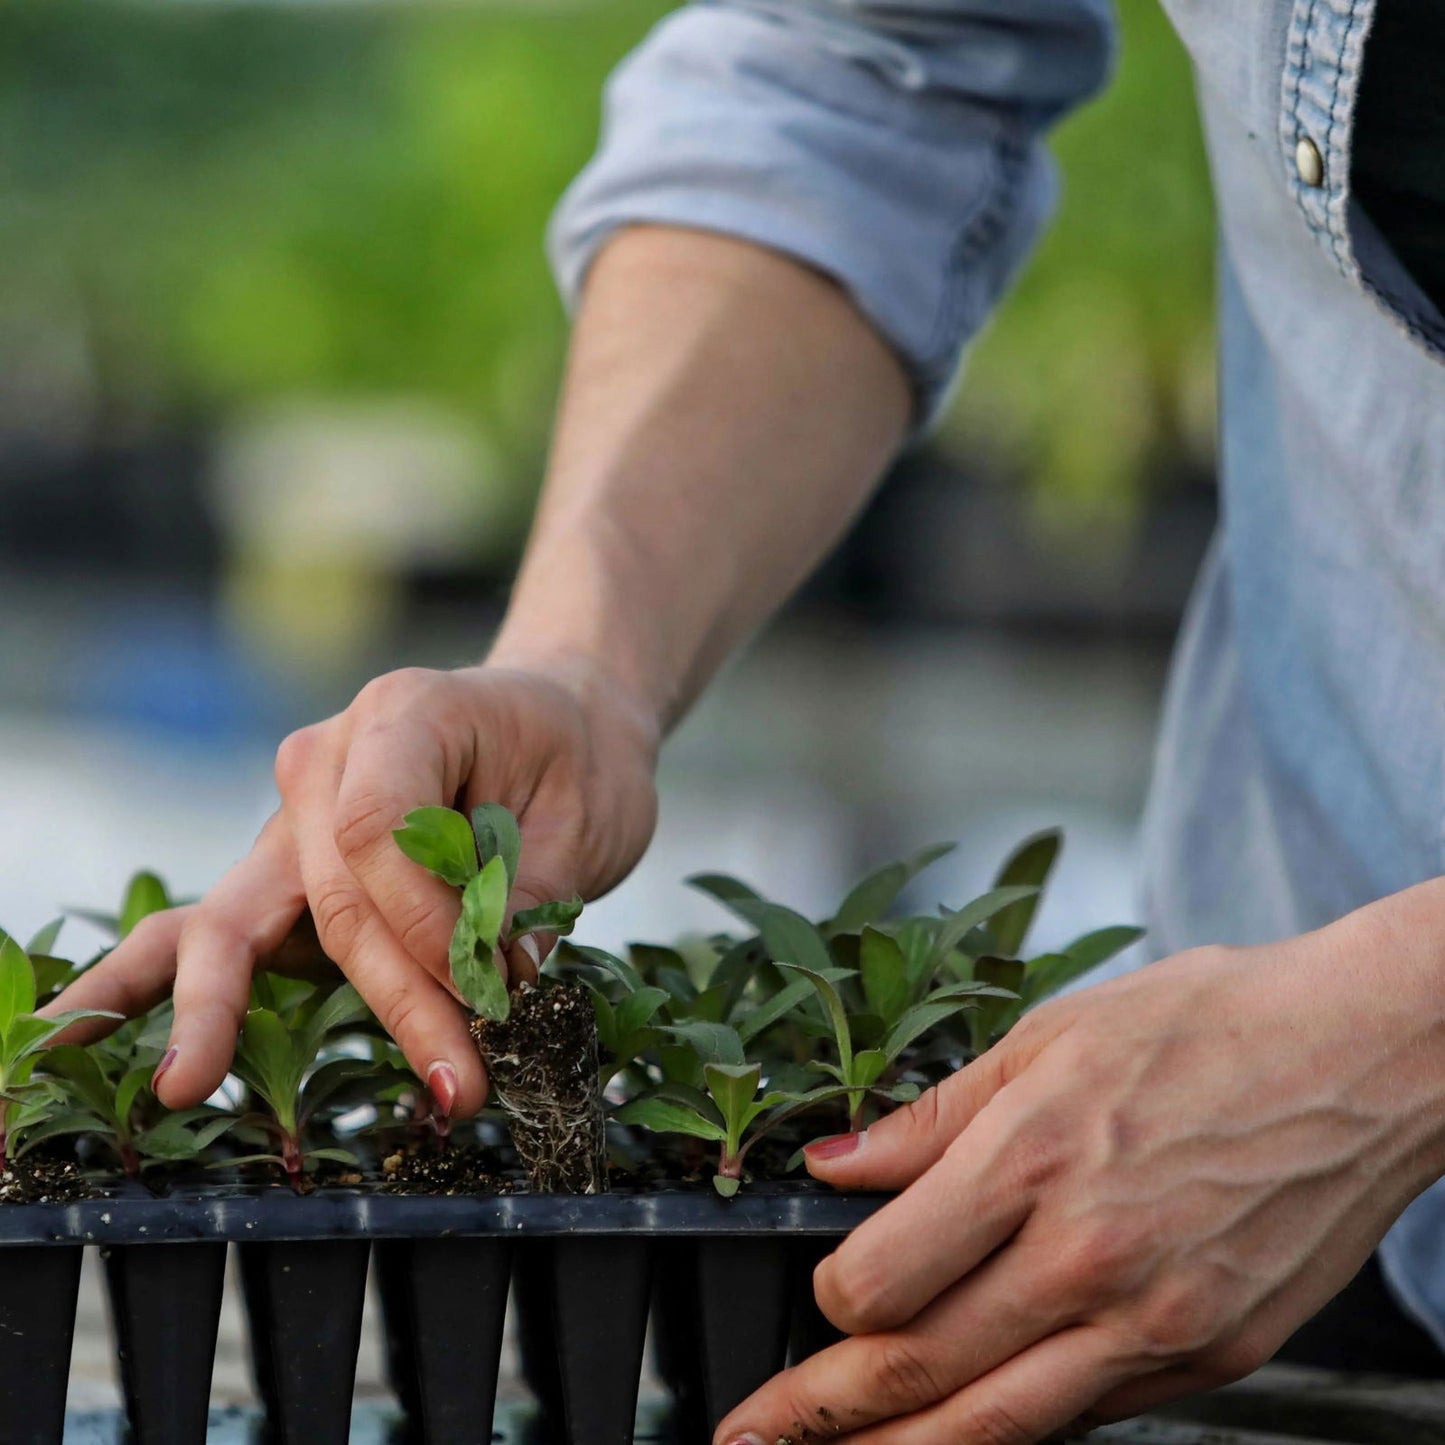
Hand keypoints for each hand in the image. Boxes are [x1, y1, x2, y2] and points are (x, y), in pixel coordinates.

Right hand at [48, 659, 659, 1118]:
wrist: (554, 719)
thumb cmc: (574, 757)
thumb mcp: (587, 813)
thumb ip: (531, 895)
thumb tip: (495, 983)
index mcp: (403, 715)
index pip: (381, 833)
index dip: (432, 924)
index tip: (499, 985)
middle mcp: (326, 760)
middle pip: (332, 896)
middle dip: (396, 1001)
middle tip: (460, 1086)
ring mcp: (291, 817)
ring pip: (244, 921)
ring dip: (227, 1012)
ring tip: (180, 1086)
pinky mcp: (285, 872)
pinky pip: (209, 927)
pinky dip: (148, 982)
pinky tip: (72, 1034)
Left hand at [718, 910, 1444, 1443]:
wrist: (1363, 1058)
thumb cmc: (1210, 1025)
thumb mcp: (1051, 1034)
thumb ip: (932, 1115)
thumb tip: (836, 1163)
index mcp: (1031, 1157)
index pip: (882, 1280)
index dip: (828, 1303)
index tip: (821, 1297)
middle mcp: (1087, 1255)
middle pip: (923, 1370)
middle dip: (820, 1414)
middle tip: (752, 1433)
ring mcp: (1155, 1319)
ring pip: (999, 1425)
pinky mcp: (1210, 1355)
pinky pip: (1090, 1413)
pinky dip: (1020, 1424)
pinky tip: (976, 1422)